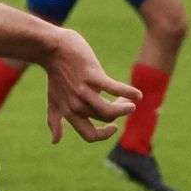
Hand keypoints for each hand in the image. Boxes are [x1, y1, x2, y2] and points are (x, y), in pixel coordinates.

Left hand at [39, 29, 138, 143]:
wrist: (53, 49)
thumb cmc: (55, 74)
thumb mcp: (53, 101)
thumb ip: (54, 120)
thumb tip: (54, 141)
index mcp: (69, 112)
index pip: (90, 136)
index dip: (105, 135)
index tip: (114, 126)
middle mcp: (76, 104)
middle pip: (106, 119)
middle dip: (119, 113)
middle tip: (124, 104)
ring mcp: (84, 90)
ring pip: (110, 110)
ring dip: (125, 108)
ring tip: (131, 102)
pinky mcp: (92, 75)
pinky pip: (114, 88)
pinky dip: (129, 92)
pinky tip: (138, 94)